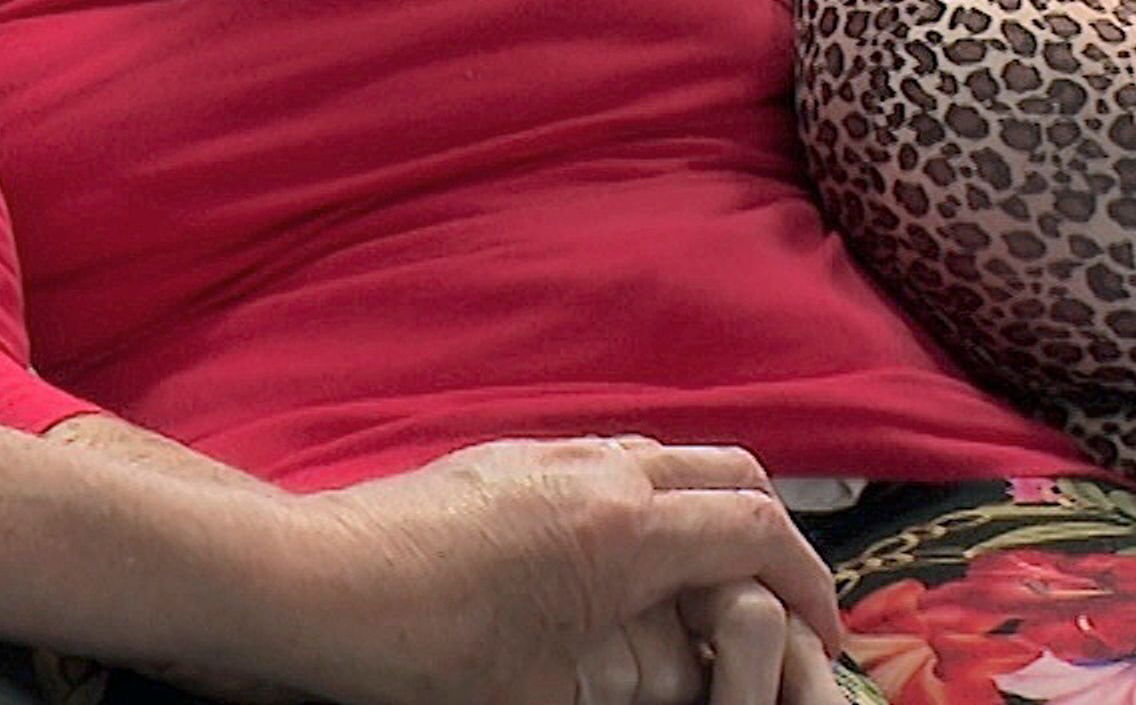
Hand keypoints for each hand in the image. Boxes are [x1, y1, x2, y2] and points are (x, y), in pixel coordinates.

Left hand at [271, 438, 846, 704]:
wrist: (312, 582)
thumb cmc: (428, 654)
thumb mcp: (554, 695)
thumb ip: (642, 683)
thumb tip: (675, 684)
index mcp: (630, 533)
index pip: (761, 531)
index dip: (808, 581)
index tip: (822, 626)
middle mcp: (597, 474)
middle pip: (729, 472)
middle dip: (770, 531)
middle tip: (781, 595)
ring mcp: (544, 455)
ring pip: (660, 458)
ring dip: (701, 506)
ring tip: (709, 575)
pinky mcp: (498, 458)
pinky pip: (599, 461)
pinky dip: (639, 496)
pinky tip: (621, 554)